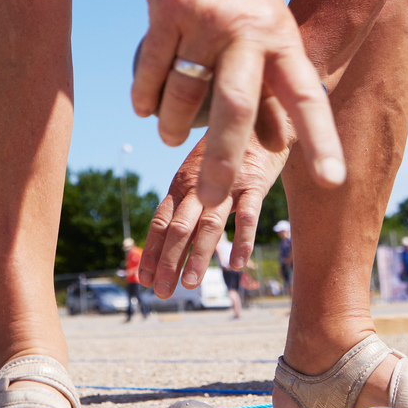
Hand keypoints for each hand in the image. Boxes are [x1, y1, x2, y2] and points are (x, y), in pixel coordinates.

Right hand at [131, 0, 342, 206]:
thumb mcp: (270, 30)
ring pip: (182, 91)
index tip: (333, 180)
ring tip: (169, 137)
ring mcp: (206, 18)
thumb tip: (277, 146)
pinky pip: (151, 68)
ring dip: (171, 125)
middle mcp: (248, 29)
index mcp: (282, 38)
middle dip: (223, 158)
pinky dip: (144, 96)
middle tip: (212, 199)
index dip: (320, 139)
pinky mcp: (167, 8)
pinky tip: (143, 108)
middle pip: (235, 105)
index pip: (306, 96)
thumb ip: (273, 86)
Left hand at [142, 133, 284, 296]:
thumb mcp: (201, 173)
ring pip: (209, 224)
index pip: (160, 222)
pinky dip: (242, 240)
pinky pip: (247, 215)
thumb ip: (189, 203)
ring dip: (198, 255)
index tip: (144, 280)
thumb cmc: (229, 152)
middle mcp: (199, 185)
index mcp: (182, 185)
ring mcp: (227, 184)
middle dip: (168, 261)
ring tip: (190, 283)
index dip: (152, 252)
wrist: (263, 115)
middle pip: (179, 228)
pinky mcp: (254, 183)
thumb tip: (176, 238)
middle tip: (162, 292)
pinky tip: (237, 264)